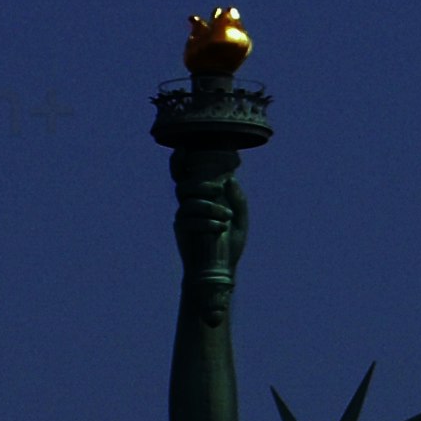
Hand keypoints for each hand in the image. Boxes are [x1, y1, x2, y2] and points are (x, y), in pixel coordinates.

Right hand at [169, 156, 249, 307]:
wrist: (220, 272)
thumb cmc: (229, 245)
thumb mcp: (240, 221)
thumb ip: (238, 200)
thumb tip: (230, 179)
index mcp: (202, 198)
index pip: (187, 175)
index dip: (180, 161)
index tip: (184, 148)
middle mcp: (189, 205)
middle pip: (184, 185)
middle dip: (201, 185)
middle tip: (218, 190)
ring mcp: (184, 218)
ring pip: (189, 202)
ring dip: (208, 207)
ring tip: (225, 218)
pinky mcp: (182, 231)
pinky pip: (189, 220)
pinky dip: (206, 222)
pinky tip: (220, 228)